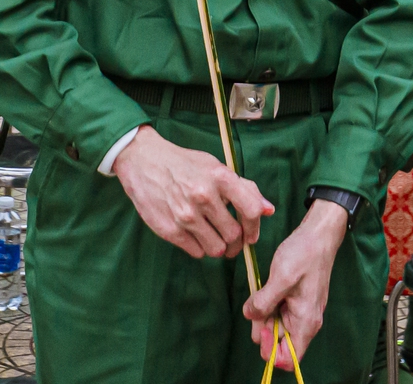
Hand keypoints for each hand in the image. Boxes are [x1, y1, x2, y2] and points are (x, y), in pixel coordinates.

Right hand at [111, 129, 271, 258]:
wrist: (143, 162)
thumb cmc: (184, 164)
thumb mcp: (215, 167)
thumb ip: (243, 188)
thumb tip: (269, 210)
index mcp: (220, 177)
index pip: (251, 210)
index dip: (255, 227)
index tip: (251, 234)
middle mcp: (204, 196)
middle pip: (234, 235)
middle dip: (237, 243)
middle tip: (232, 240)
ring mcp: (185, 215)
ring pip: (217, 249)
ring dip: (219, 248)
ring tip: (214, 237)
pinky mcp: (169, 230)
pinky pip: (197, 252)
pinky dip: (200, 248)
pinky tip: (196, 235)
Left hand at [243, 200, 345, 365]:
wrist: (318, 234)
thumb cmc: (304, 254)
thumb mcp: (281, 277)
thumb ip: (263, 302)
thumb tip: (250, 316)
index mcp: (306, 323)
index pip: (289, 359)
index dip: (270, 350)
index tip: (261, 327)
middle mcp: (306, 323)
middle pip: (279, 343)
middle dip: (263, 329)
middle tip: (254, 304)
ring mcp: (301, 312)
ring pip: (277, 327)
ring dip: (264, 315)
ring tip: (259, 293)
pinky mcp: (296, 302)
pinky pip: (279, 313)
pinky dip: (269, 306)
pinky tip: (265, 290)